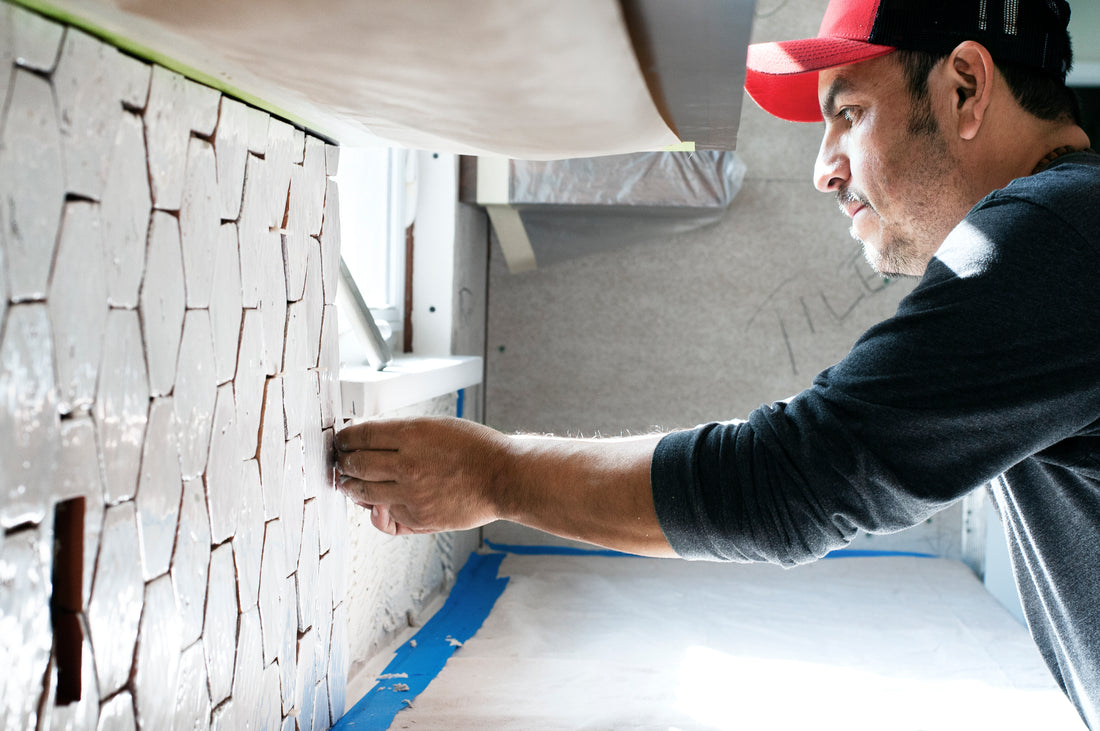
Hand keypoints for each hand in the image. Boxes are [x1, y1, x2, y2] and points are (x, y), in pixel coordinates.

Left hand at [335, 417, 508, 535]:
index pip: (361, 435)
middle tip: (341, 461)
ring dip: (352, 487)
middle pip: (355, 464)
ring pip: (363, 492)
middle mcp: (407, 465)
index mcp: (412, 436)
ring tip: (351, 482)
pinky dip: (377, 508)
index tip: (341, 440)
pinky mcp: (419, 518)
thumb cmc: (474, 449)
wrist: (504, 478)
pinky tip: (377, 501)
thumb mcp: (436, 427)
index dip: (345, 438)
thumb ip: (401, 436)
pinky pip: (385, 516)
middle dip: (343, 462)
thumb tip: (369, 443)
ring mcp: (411, 495)